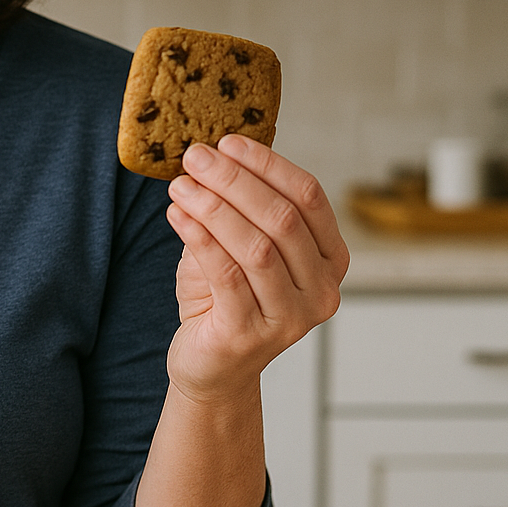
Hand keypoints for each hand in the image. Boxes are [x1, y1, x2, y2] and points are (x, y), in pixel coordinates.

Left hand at [163, 134, 348, 403]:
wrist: (211, 365)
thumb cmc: (226, 296)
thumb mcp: (240, 244)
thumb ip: (241, 206)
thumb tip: (215, 151)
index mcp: (331, 259)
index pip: (309, 197)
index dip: (268, 164)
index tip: (228, 141)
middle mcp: (322, 291)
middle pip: (282, 219)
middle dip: (234, 181)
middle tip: (195, 157)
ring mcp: (290, 318)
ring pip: (255, 246)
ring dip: (213, 206)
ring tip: (180, 185)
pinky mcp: (250, 335)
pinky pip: (225, 274)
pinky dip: (198, 237)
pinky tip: (176, 214)